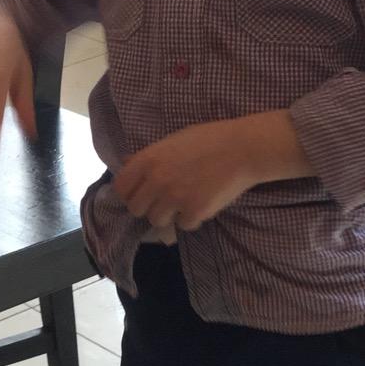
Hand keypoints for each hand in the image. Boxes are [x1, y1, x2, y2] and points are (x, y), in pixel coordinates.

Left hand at [114, 121, 264, 231]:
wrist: (243, 148)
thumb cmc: (209, 139)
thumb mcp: (173, 140)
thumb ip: (149, 155)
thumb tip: (126, 163)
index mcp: (148, 160)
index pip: (121, 188)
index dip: (129, 193)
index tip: (140, 194)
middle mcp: (157, 180)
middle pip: (136, 209)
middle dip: (149, 206)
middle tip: (164, 201)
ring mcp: (175, 198)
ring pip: (157, 221)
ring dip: (169, 215)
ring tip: (184, 202)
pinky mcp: (194, 212)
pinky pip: (183, 225)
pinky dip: (191, 219)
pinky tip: (201, 204)